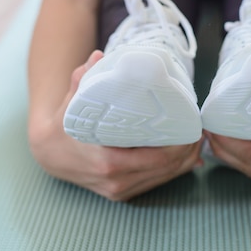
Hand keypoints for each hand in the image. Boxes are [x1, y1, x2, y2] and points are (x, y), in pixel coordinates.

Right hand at [28, 50, 203, 200]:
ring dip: (185, 162)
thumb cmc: (65, 123)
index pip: (157, 158)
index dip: (181, 145)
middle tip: (201, 131)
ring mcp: (118, 190)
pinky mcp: (121, 194)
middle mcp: (115, 181)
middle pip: (166, 169)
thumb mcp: (72, 99)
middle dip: (188, 151)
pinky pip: (154, 184)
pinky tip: (188, 159)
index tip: (193, 127)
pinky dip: (174, 172)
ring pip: (163, 179)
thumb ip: (84, 78)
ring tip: (198, 142)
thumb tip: (98, 56)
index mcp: (108, 161)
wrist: (49, 153)